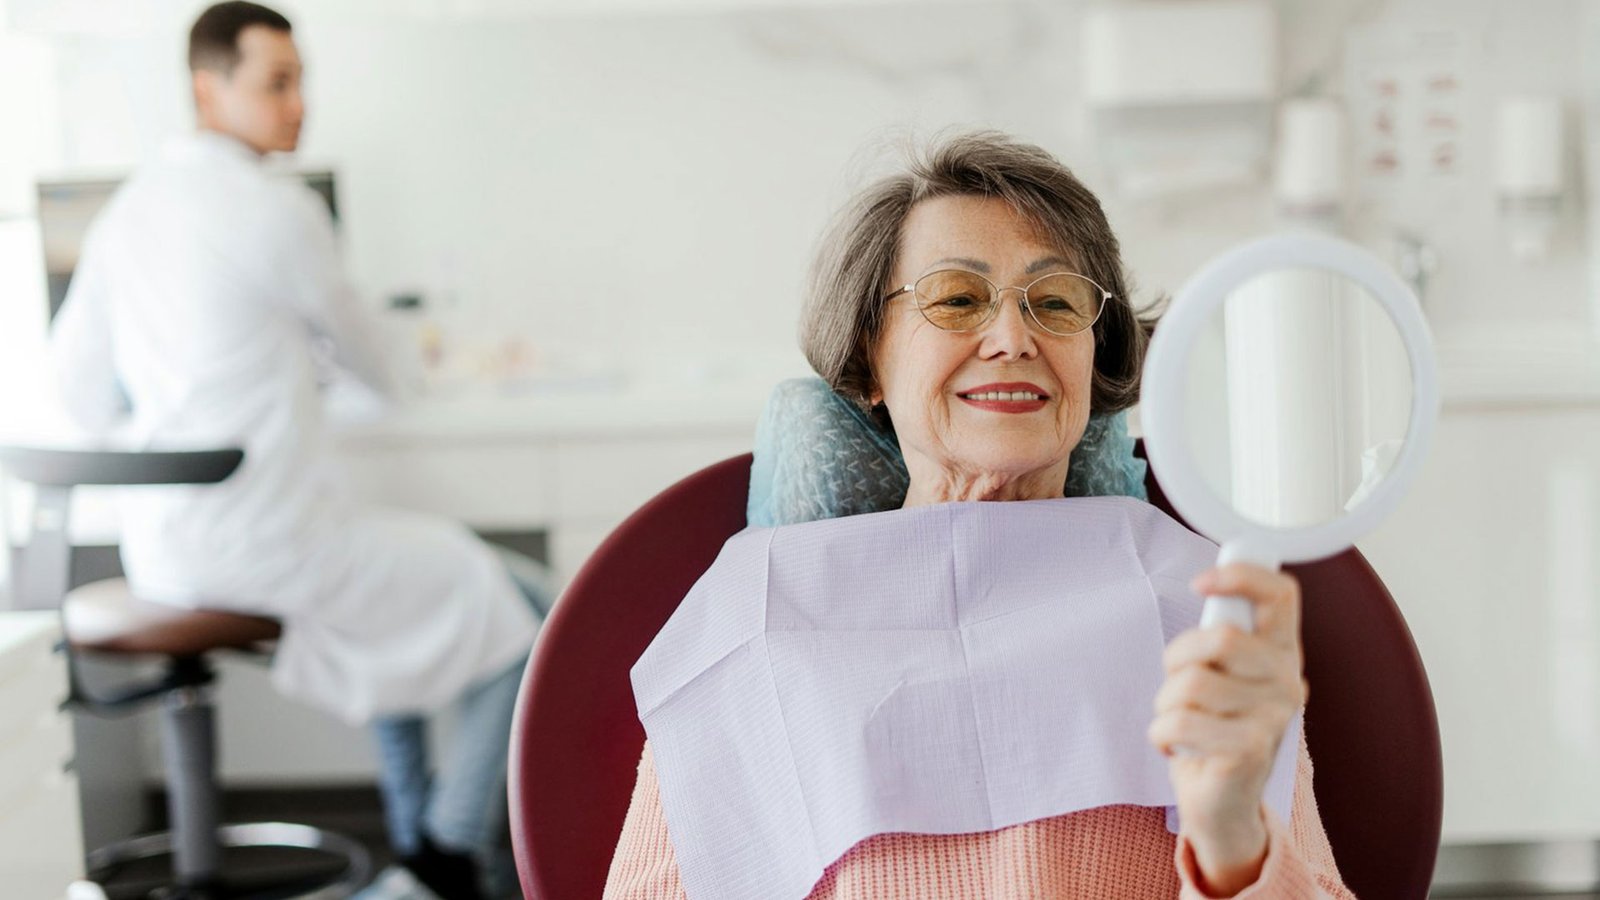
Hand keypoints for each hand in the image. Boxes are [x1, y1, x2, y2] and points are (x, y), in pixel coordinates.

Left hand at [1146, 564, 1306, 895]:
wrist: (1221, 802)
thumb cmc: (1212, 727)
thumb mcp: (1219, 672)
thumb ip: (1220, 636)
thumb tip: (1212, 590)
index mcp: (1281, 652)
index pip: (1281, 594)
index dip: (1242, 575)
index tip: (1201, 582)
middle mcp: (1287, 681)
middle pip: (1221, 638)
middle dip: (1178, 657)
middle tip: (1176, 682)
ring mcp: (1273, 719)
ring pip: (1192, 683)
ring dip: (1166, 702)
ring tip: (1178, 720)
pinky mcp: (1250, 752)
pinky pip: (1180, 723)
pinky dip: (1161, 734)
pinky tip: (1176, 746)